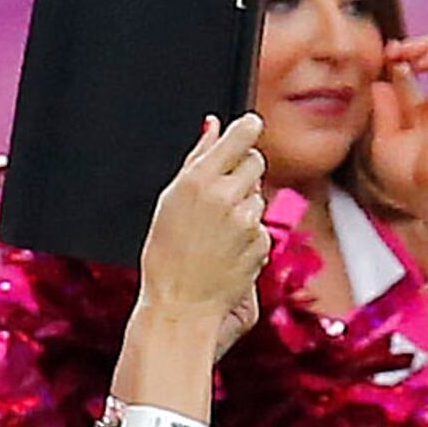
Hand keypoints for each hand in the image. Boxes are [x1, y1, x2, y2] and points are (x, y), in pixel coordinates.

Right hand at [136, 115, 270, 338]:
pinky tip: (227, 248)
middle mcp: (225, 196)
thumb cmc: (166, 252)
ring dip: (245, 204)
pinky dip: (249, 232)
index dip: (249, 129)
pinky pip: (261, 225)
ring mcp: (246, 219)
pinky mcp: (261, 241)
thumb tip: (213, 125)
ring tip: (215, 230)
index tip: (252, 123)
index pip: (239, 138)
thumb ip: (197, 160)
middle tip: (223, 190)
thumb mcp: (171, 200)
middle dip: (245, 170)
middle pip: (256, 162)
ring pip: (259, 195)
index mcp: (197, 181)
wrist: (180, 303)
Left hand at [365, 37, 427, 232]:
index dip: (396, 60)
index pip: (410, 76)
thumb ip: (384, 112)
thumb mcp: (383, 140)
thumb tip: (379, 83)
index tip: (383, 56)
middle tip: (394, 49)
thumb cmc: (407, 178)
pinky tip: (421, 57)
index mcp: (420, 113)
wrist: (427, 193)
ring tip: (410, 50)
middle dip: (412, 47)